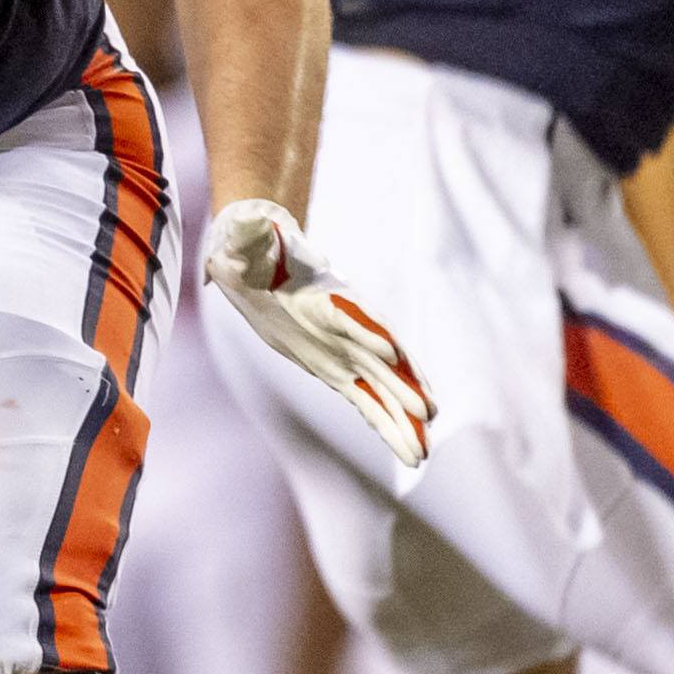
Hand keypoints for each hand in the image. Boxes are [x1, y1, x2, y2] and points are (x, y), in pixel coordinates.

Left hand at [203, 197, 434, 470]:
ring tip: (422, 454)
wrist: (260, 263)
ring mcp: (348, 351)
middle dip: (404, 385)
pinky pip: (368, 402)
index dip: (371, 332)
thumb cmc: (252, 251)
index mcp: (326, 296)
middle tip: (428, 414)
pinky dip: (387, 426)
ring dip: (402, 420)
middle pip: (383, 359)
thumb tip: (249, 218)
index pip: (353, 314)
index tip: (393, 354)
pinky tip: (408, 452)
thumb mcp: (245, 243)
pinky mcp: (338, 370)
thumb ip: (252, 235)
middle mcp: (347, 327)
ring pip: (382, 390)